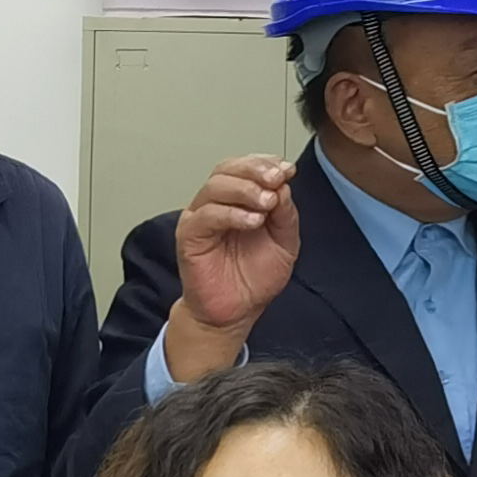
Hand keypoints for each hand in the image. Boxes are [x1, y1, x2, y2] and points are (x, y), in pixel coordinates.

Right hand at [163, 156, 300, 378]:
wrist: (236, 313)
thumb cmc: (254, 279)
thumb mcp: (285, 243)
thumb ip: (285, 214)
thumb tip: (283, 185)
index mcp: (238, 200)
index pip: (245, 167)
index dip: (265, 163)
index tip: (287, 169)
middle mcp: (216, 204)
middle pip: (228, 169)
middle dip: (255, 170)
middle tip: (276, 179)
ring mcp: (201, 218)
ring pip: (215, 187)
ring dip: (245, 190)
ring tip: (267, 203)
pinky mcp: (189, 236)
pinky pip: (207, 216)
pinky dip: (231, 214)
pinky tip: (252, 221)